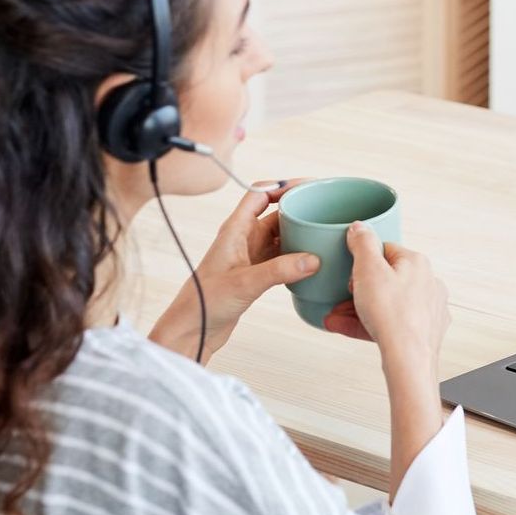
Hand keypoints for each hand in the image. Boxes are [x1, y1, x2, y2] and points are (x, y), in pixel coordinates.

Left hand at [149, 178, 316, 362]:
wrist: (192, 329)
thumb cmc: (204, 302)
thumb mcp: (244, 283)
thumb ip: (278, 270)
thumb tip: (312, 259)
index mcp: (235, 229)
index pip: (260, 193)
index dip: (283, 185)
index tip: (308, 186)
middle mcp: (243, 238)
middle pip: (275, 213)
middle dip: (298, 209)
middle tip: (323, 210)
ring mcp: (250, 256)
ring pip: (280, 235)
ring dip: (299, 233)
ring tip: (322, 233)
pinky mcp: (255, 274)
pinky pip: (281, 256)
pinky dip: (297, 256)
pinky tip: (311, 262)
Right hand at [323, 221, 449, 373]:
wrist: (409, 359)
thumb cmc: (392, 315)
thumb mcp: (368, 269)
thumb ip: (362, 243)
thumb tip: (360, 227)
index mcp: (417, 262)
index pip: (385, 251)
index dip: (362, 262)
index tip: (349, 273)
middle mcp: (428, 283)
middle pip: (385, 280)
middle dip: (356, 290)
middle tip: (338, 298)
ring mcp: (427, 309)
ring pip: (386, 304)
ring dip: (357, 309)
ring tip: (334, 317)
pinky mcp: (424, 331)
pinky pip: (392, 323)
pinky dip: (369, 325)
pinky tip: (346, 328)